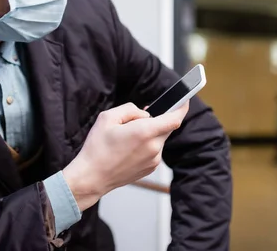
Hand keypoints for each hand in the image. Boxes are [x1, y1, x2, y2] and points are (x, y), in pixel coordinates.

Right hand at [62, 101, 188, 211]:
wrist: (92, 177)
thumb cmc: (97, 149)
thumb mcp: (107, 117)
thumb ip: (130, 109)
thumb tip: (144, 114)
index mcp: (144, 132)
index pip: (174, 119)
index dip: (182, 108)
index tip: (184, 101)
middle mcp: (153, 147)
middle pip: (165, 127)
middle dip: (156, 120)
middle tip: (137, 120)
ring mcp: (153, 160)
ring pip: (159, 138)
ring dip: (148, 134)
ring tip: (126, 139)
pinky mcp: (151, 168)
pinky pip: (154, 150)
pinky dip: (146, 145)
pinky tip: (128, 149)